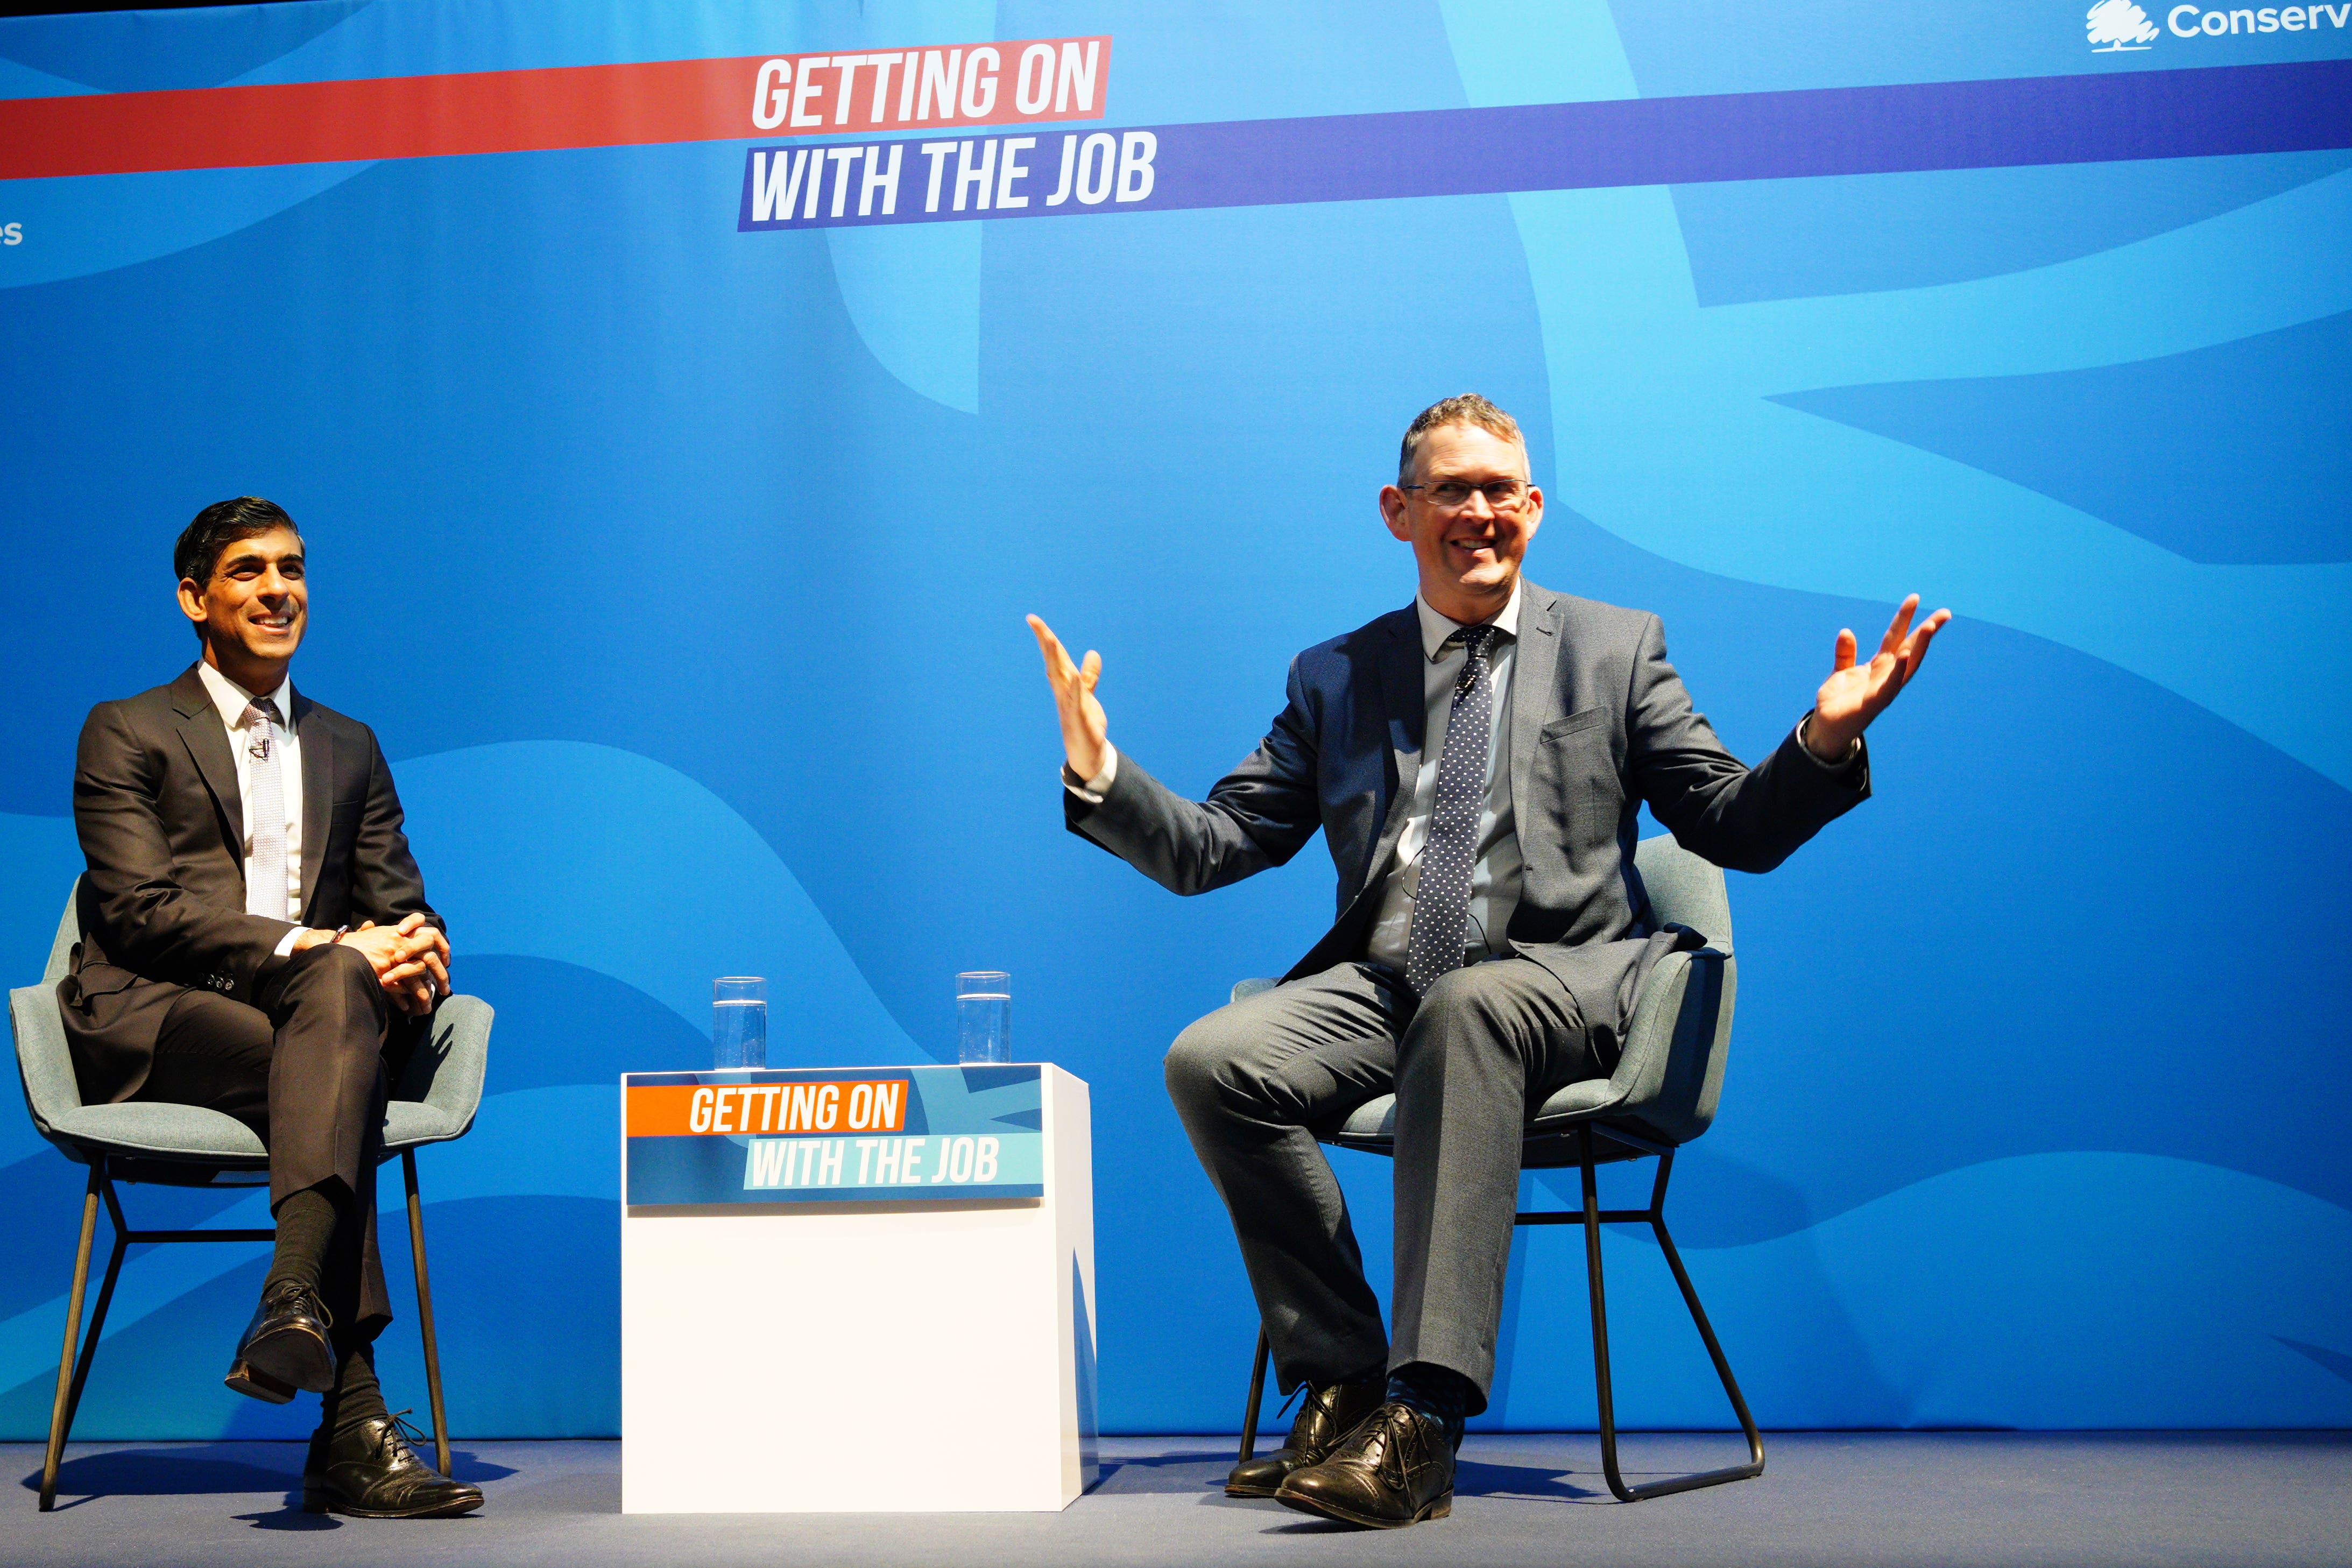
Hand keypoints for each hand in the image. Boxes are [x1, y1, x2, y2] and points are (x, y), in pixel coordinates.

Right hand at [341, 915, 449, 1015]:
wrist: (337, 948)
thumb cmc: (355, 942)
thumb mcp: (374, 933)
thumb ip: (386, 933)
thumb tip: (385, 930)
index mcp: (402, 933)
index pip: (432, 935)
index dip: (444, 947)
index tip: (446, 961)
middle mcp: (402, 943)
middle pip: (431, 958)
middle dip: (441, 975)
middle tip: (446, 987)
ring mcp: (395, 958)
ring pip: (420, 976)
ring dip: (425, 993)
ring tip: (428, 1006)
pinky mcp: (386, 972)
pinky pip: (405, 987)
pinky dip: (408, 998)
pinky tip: (409, 1008)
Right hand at [1025, 614, 1110, 781]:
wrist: (1086, 754)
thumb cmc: (1085, 723)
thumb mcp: (1088, 696)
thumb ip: (1090, 675)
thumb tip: (1092, 653)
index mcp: (1066, 684)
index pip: (1055, 657)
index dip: (1045, 638)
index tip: (1032, 619)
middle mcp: (1064, 692)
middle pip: (1054, 663)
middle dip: (1045, 642)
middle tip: (1034, 622)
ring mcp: (1070, 704)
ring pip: (1062, 678)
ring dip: (1056, 659)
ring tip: (1051, 639)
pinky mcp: (1080, 718)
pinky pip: (1078, 702)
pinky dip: (1078, 689)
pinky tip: (1076, 678)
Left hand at [1807, 594, 1951, 758]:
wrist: (1826, 728)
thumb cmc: (1838, 702)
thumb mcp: (1841, 672)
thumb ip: (1845, 653)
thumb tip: (1846, 631)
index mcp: (1879, 667)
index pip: (1895, 638)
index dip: (1904, 618)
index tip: (1914, 598)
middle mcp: (1886, 676)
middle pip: (1910, 648)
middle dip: (1927, 631)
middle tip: (1945, 613)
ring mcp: (1883, 689)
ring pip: (1907, 665)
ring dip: (1919, 646)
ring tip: (1930, 627)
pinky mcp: (1873, 703)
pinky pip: (1889, 685)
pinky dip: (1898, 671)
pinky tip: (1906, 655)